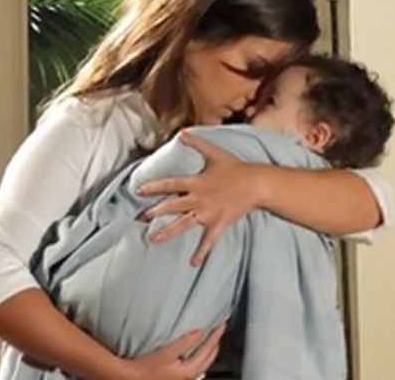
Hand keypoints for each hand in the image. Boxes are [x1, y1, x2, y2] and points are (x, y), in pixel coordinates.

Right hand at [118, 322, 225, 379]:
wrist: (131, 378)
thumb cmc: (146, 367)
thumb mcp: (166, 352)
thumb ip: (185, 342)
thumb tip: (199, 332)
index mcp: (189, 370)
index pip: (209, 349)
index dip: (216, 335)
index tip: (222, 324)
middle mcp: (190, 377)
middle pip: (209, 358)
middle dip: (215, 343)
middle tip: (219, 330)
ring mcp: (184, 378)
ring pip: (203, 363)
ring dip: (208, 350)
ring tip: (212, 339)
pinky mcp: (178, 377)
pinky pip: (196, 366)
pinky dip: (200, 356)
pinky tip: (196, 352)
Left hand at [137, 130, 259, 265]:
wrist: (256, 184)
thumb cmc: (236, 168)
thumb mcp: (215, 153)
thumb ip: (197, 143)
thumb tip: (182, 131)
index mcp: (196, 182)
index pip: (170, 184)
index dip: (154, 187)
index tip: (138, 191)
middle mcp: (198, 199)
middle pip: (172, 206)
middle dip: (155, 212)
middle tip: (140, 218)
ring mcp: (208, 213)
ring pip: (184, 224)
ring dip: (168, 232)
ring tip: (153, 239)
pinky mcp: (218, 223)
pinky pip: (208, 240)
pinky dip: (202, 252)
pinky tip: (193, 263)